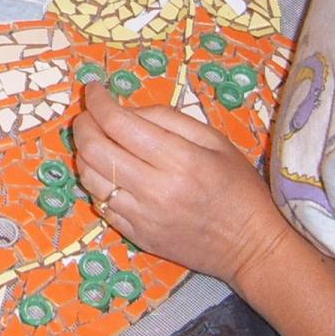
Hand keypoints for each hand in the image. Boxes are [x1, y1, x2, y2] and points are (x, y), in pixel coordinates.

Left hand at [73, 85, 292, 284]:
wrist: (251, 246)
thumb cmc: (239, 187)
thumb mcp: (215, 139)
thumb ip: (168, 118)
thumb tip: (126, 110)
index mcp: (179, 159)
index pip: (118, 123)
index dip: (98, 101)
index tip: (95, 89)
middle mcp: (155, 189)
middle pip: (94, 150)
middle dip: (83, 125)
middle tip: (88, 115)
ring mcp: (143, 217)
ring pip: (89, 179)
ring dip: (84, 154)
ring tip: (97, 142)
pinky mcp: (137, 237)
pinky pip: (100, 205)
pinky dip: (96, 183)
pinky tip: (109, 172)